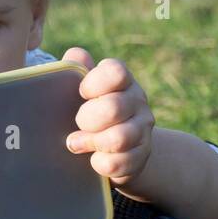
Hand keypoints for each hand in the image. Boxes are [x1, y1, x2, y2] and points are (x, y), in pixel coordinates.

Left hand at [59, 47, 154, 185]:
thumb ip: (76, 70)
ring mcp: (142, 129)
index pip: (115, 72)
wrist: (116, 147)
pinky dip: (100, 163)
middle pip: (113, 108)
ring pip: (119, 138)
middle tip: (77, 123)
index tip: (81, 93)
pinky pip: (119, 163)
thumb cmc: (91, 112)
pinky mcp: (141, 156)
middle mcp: (137, 101)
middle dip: (87, 119)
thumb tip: (76, 55)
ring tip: (74, 144)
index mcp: (122, 80)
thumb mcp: (82, 90)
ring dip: (91, 143)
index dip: (93, 84)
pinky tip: (93, 159)